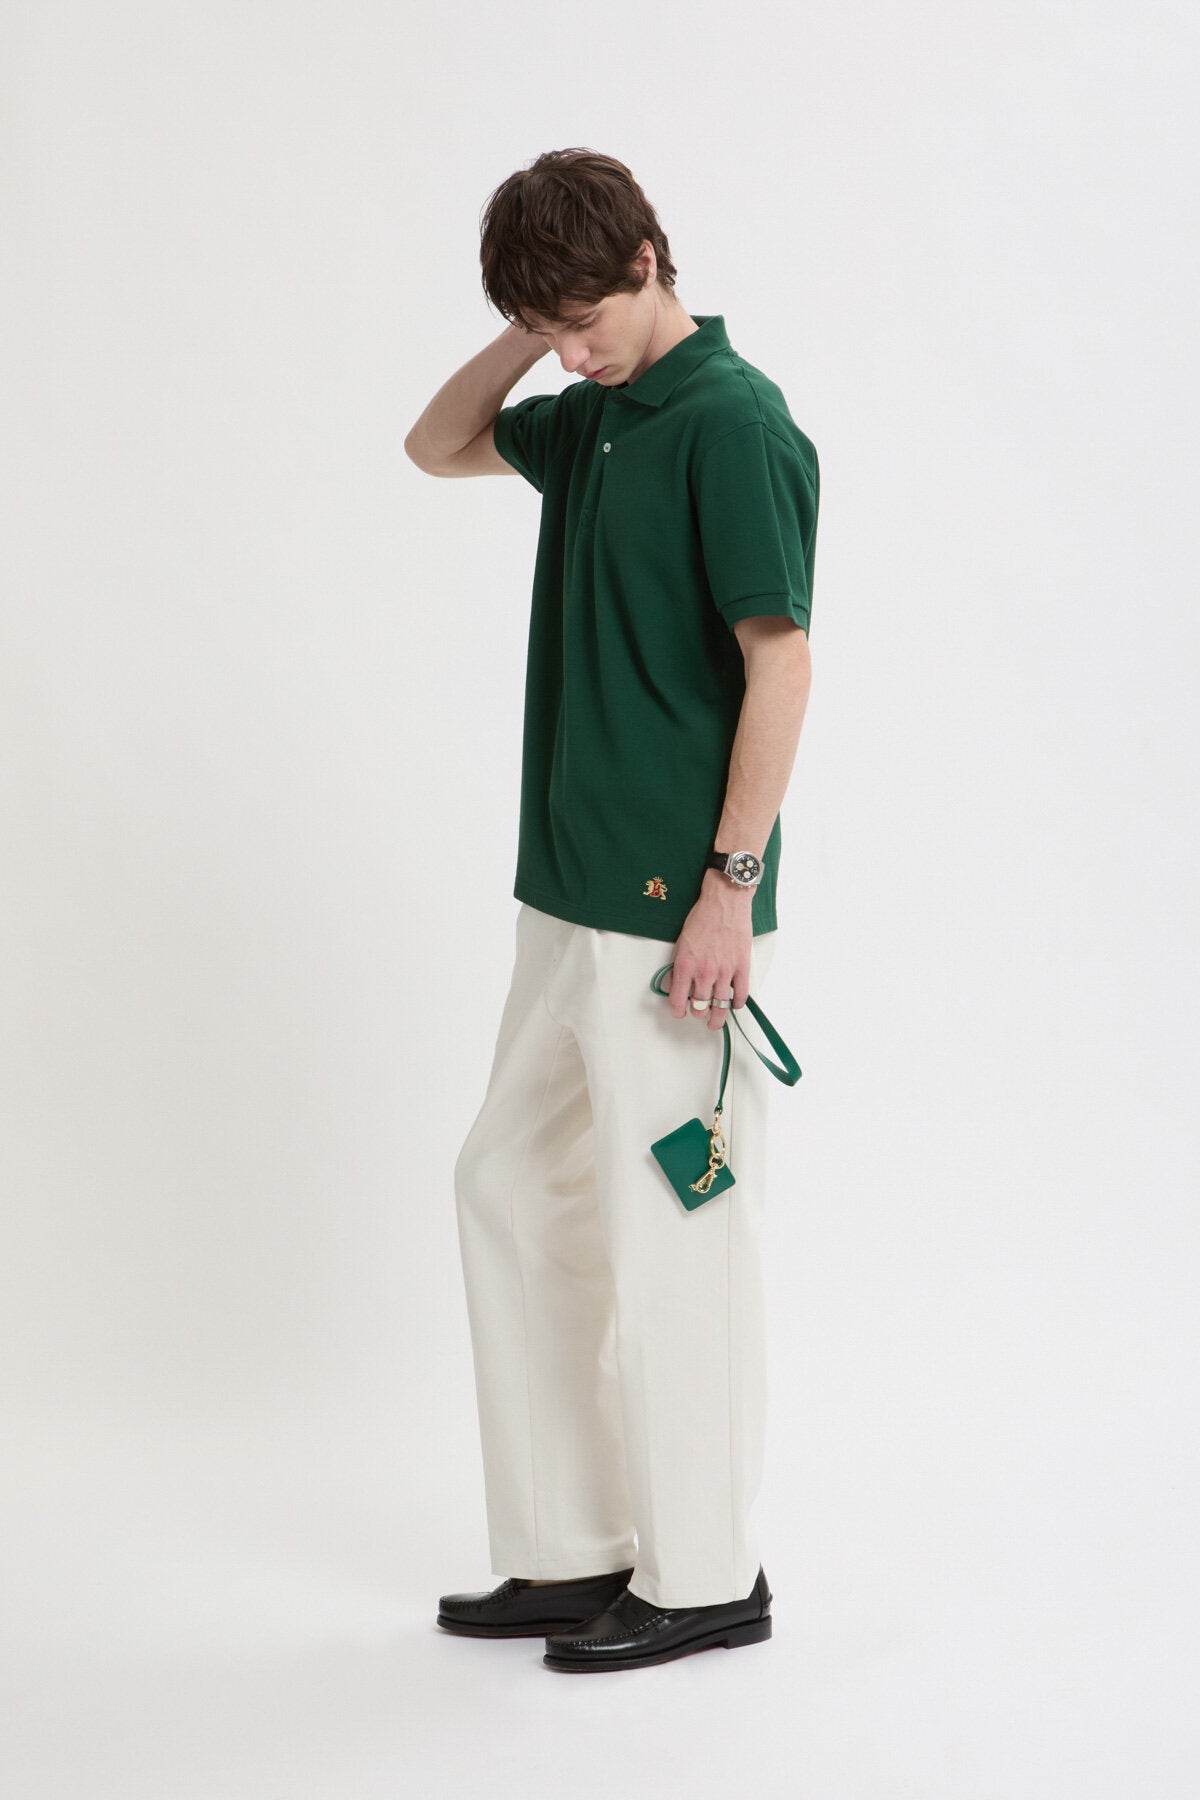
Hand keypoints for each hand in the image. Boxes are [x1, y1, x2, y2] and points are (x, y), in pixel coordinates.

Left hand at [666, 874, 753, 1031]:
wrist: (725, 901)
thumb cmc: (702, 917)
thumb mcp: (681, 942)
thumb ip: (679, 965)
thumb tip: (676, 984)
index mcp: (685, 965)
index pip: (678, 1001)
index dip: (678, 1011)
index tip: (680, 1012)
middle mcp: (704, 972)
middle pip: (700, 1007)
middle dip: (698, 1014)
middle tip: (700, 1014)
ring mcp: (725, 971)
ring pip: (720, 1007)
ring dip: (717, 1019)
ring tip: (716, 1022)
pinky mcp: (742, 967)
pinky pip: (741, 996)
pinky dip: (736, 1004)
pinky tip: (733, 1003)